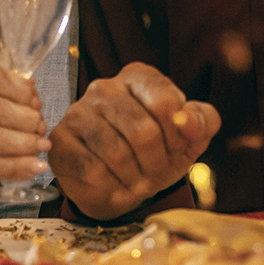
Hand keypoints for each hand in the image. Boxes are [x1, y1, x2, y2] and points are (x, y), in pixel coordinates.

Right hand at [47, 62, 221, 220]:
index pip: (166, 103)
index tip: (176, 148)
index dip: (178, 136)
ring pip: (116, 153)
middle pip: (143, 131)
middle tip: (154, 173)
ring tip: (136, 180)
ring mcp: (78, 112)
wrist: (119, 184)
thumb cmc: (156, 153)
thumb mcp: (189, 137)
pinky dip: (111, 187)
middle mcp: (105, 87)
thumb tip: (188, 121)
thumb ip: (202, 120)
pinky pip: (92, 170)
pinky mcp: (61, 141)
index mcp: (138, 77)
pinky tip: (114, 185)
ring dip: (134, 178)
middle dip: (156, 163)